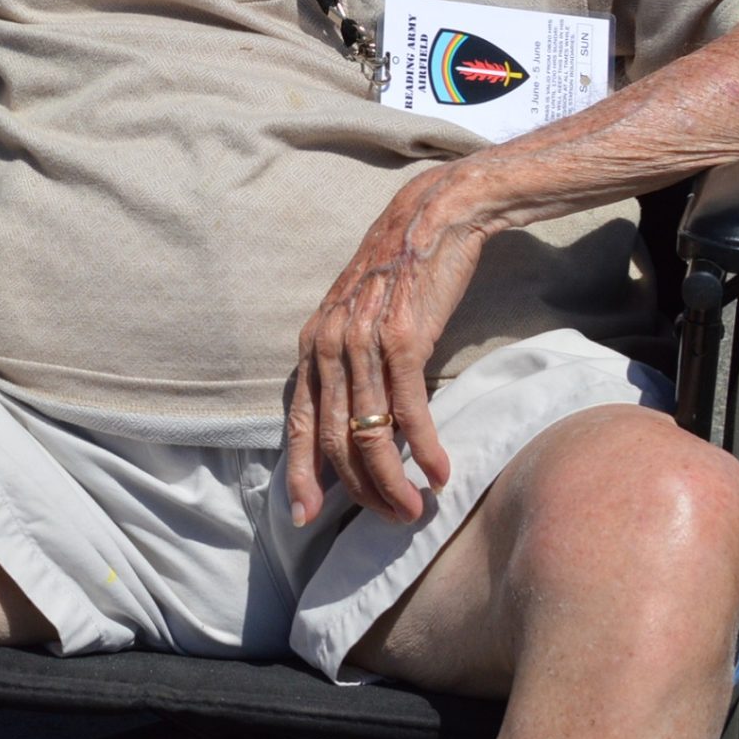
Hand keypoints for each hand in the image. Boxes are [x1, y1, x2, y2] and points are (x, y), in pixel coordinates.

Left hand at [284, 169, 482, 526]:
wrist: (433, 218)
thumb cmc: (399, 274)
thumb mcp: (357, 320)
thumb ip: (349, 368)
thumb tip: (356, 428)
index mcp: (313, 345)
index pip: (297, 423)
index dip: (301, 474)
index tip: (305, 517)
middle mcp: (329, 346)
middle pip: (333, 440)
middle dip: (359, 491)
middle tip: (390, 520)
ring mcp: (364, 343)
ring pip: (369, 434)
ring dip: (394, 482)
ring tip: (416, 509)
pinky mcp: (405, 339)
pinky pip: (410, 411)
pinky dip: (426, 449)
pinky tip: (441, 474)